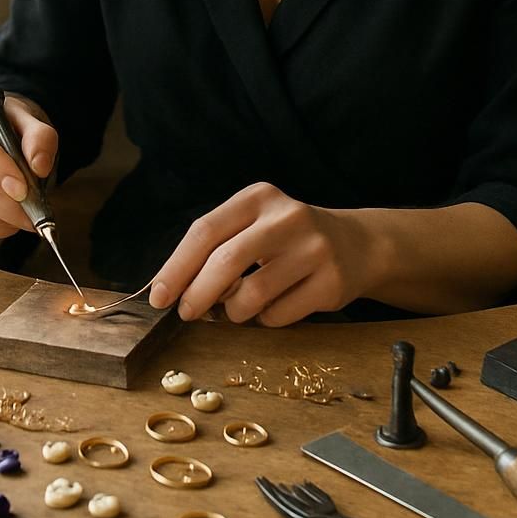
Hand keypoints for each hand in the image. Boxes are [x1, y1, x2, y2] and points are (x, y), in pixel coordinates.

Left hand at [148, 182, 367, 326]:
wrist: (357, 245)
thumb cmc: (286, 239)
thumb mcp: (254, 225)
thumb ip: (217, 248)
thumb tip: (172, 290)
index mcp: (258, 197)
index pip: (205, 231)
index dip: (176, 267)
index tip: (159, 295)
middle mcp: (287, 217)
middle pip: (226, 261)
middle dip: (198, 294)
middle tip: (186, 313)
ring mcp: (314, 249)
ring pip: (252, 294)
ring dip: (235, 312)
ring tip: (239, 308)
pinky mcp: (331, 282)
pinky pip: (279, 315)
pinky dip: (266, 320)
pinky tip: (275, 306)